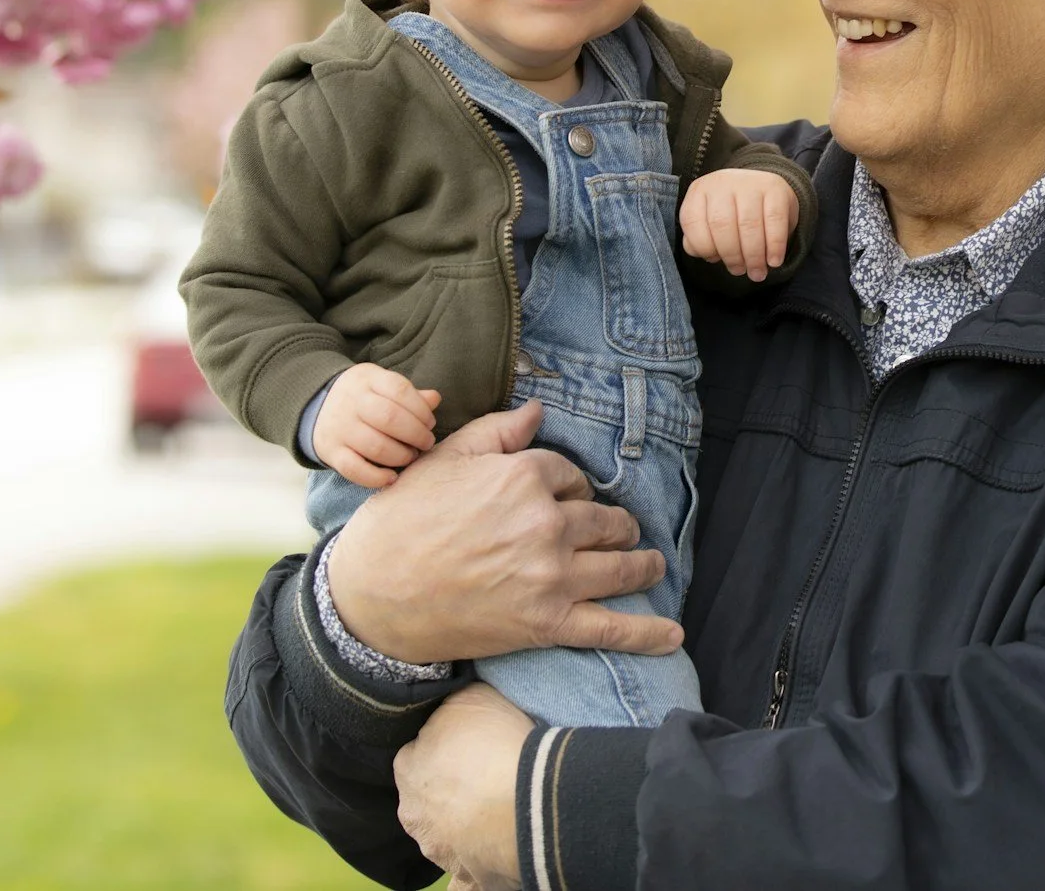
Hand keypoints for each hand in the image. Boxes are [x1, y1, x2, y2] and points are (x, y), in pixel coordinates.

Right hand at [315, 363, 440, 488]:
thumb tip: (434, 399)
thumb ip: (409, 394)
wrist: (315, 405)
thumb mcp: (382, 385)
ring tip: (411, 456)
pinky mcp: (330, 451)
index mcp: (368, 379)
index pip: (399, 390)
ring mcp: (339, 427)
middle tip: (426, 443)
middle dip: (416, 434)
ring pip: (375, 446)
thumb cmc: (362, 397)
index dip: (421, 409)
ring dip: (401, 456)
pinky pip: (354, 469)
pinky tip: (392, 477)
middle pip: (389, 418)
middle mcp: (351, 402)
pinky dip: (376, 477)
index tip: (429, 423)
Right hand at [325, 399, 684, 664]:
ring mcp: (552, 577)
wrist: (371, 596)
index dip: (572, 488)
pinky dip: (647, 633)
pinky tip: (673, 635)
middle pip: (605, 520)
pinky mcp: (547, 623)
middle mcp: (547, 524)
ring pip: (620, 567)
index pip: (573, 477)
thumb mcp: (445, 460)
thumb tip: (540, 410)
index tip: (567, 499)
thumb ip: (498, 432)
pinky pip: (611, 630)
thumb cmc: (402, 521)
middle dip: (616, 525)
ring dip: (643, 565)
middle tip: (621, 532)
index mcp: (524, 477)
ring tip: (652, 565)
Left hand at [395, 683, 531, 887]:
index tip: (468, 745)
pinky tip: (482, 857)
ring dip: (462, 824)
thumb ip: (451, 706)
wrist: (527, 801)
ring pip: (444, 834)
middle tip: (483, 775)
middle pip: (427, 797)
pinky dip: (467, 874)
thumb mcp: (471, 697)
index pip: (416, 754)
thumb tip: (448, 711)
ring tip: (497, 810)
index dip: (443, 746)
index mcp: (408, 769)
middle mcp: (414, 814)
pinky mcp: (465, 876)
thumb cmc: (496, 745)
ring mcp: (438, 849)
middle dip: (447, 789)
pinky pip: (461, 880)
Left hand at [680, 168, 797, 280]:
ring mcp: (750, 182)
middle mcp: (722, 182)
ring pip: (749, 225)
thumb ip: (698, 239)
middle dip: (731, 256)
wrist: (764, 189)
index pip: (692, 221)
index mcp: (700, 191)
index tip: (716, 261)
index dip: (703, 247)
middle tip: (740, 272)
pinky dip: (775, 245)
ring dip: (753, 256)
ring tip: (757, 272)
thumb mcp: (708, 221)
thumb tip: (702, 254)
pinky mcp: (775, 187)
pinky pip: (774, 220)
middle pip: (722, 225)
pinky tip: (773, 261)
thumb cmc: (732, 213)